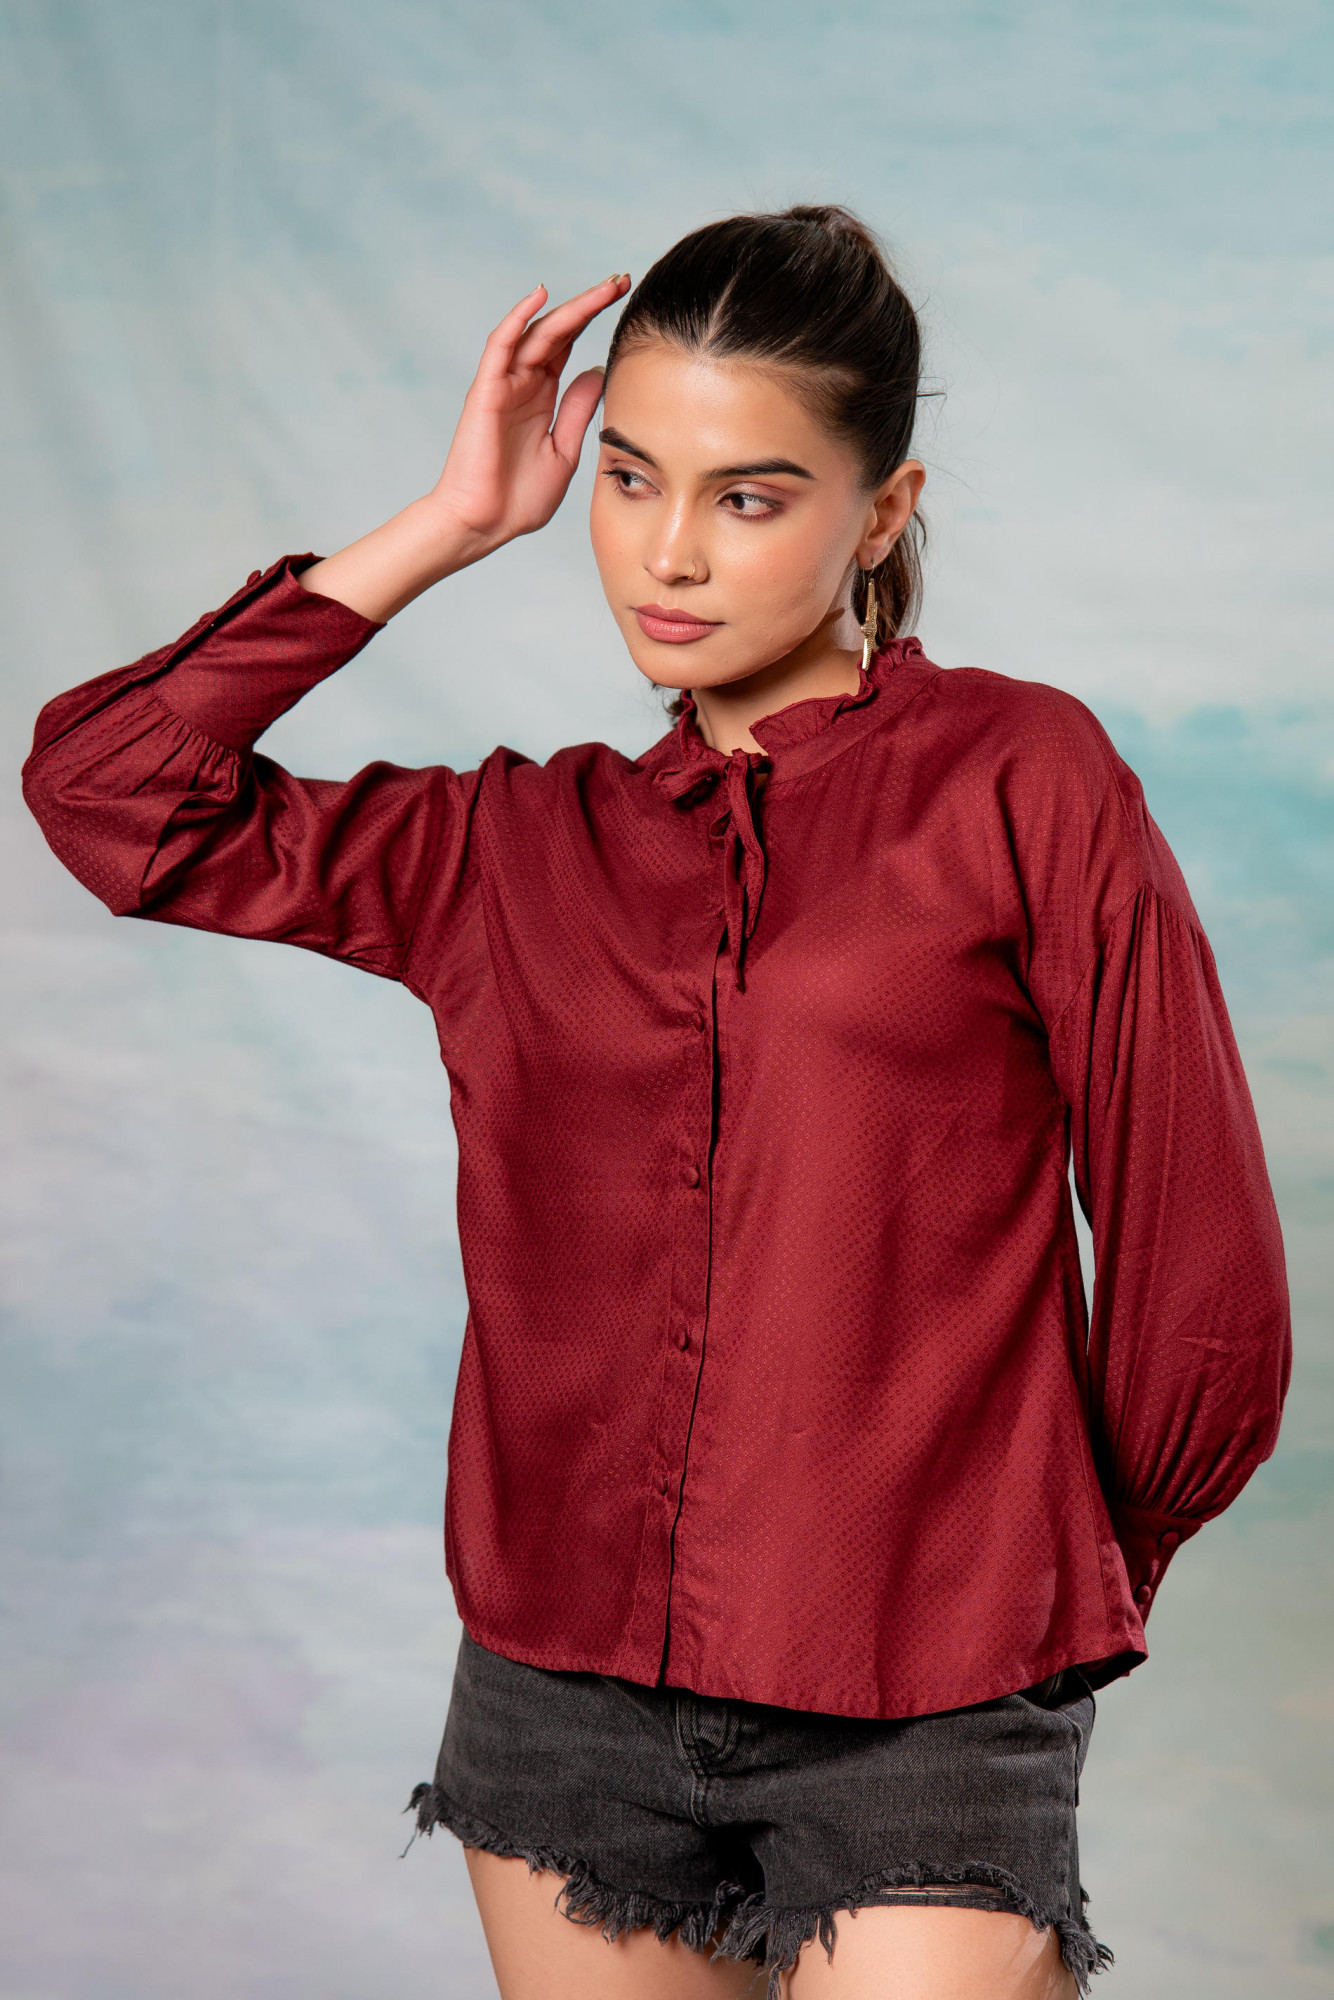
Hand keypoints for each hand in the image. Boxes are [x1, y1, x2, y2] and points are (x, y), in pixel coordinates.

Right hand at [298, 274, 627, 621]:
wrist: (485, 524)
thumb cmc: (519, 499)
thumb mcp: (564, 451)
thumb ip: (577, 411)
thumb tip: (598, 372)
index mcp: (543, 396)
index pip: (570, 346)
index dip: (595, 321)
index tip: (627, 301)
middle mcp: (524, 383)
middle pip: (558, 331)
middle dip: (590, 304)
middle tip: (621, 280)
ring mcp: (504, 384)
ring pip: (537, 332)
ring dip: (569, 307)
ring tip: (604, 288)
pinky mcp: (487, 390)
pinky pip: (501, 345)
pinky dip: (518, 317)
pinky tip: (541, 296)